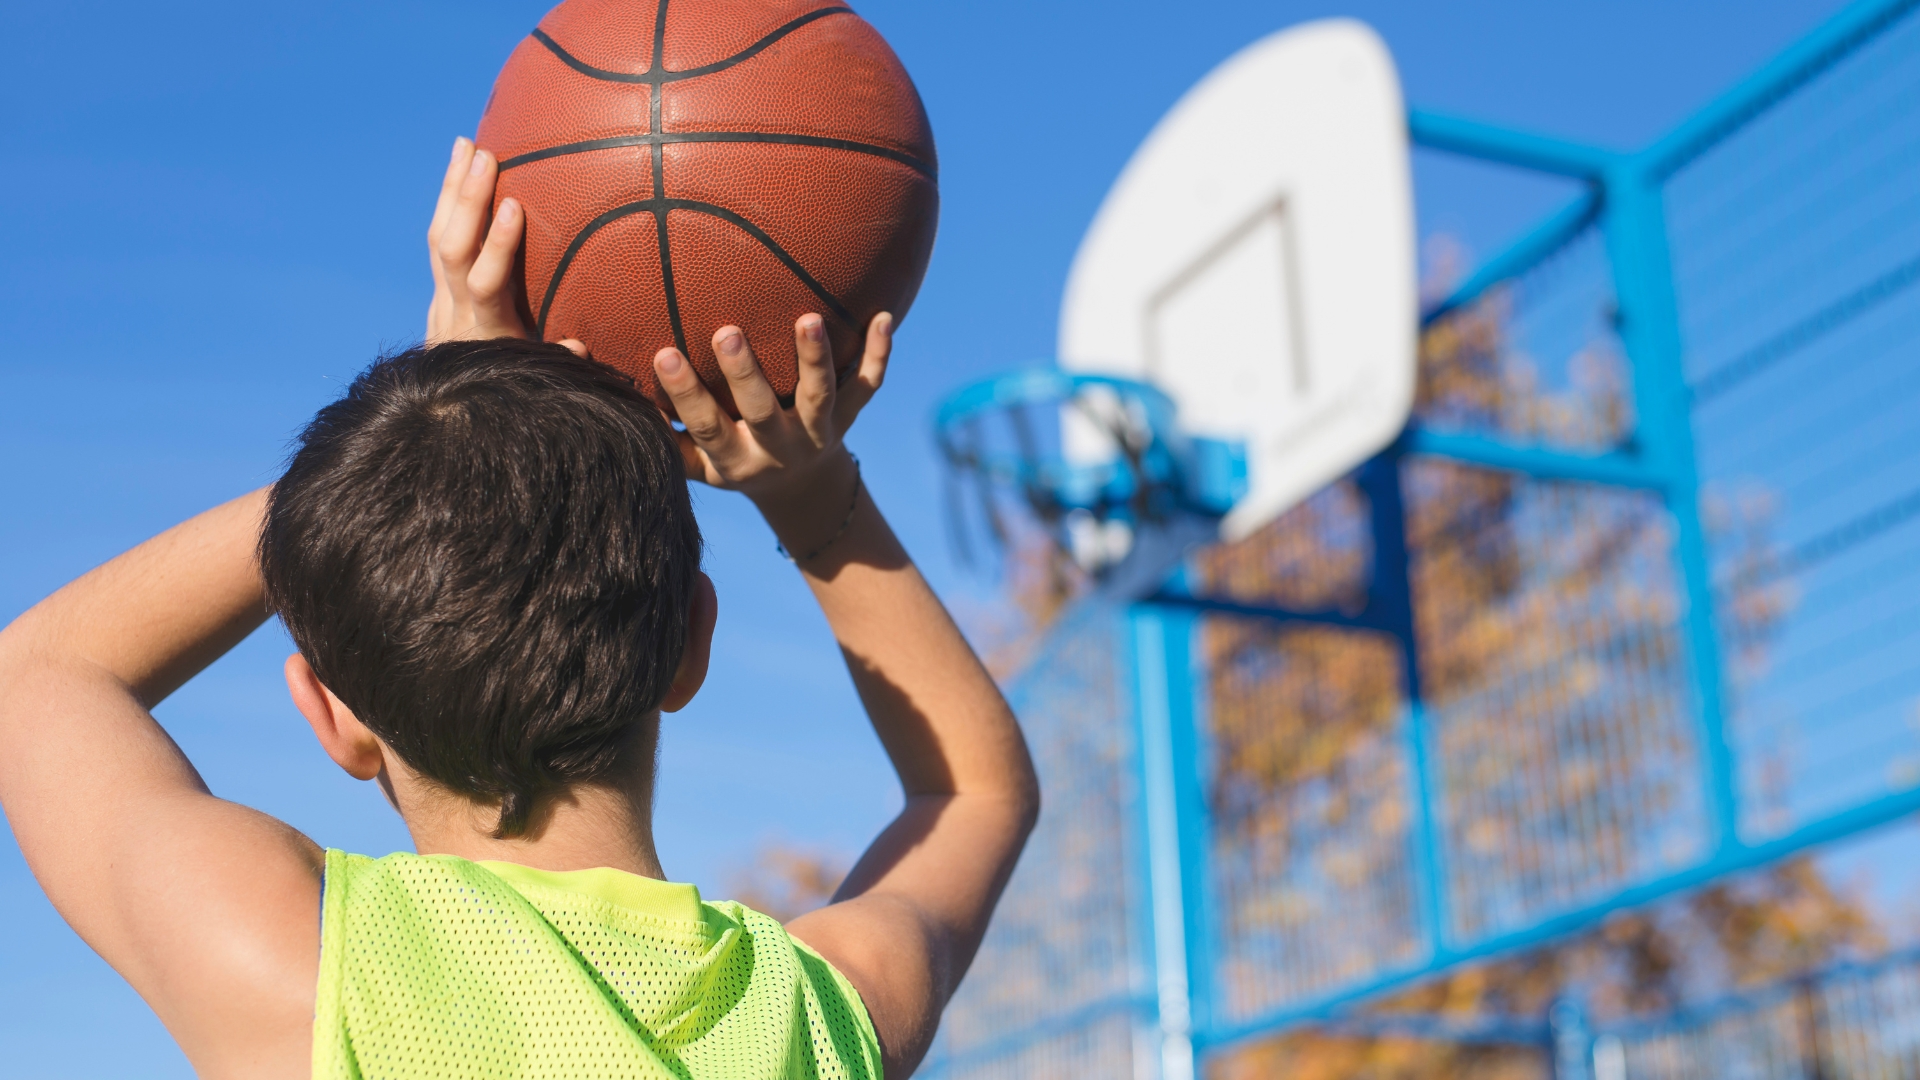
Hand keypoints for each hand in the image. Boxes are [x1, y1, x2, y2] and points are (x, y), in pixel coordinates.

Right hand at [653, 312, 891, 533]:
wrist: (803, 489)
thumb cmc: (731, 457)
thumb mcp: (693, 460)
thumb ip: (653, 425)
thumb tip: (593, 367)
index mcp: (737, 460)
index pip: (707, 428)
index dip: (686, 395)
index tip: (664, 354)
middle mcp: (780, 447)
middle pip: (763, 412)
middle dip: (745, 374)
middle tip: (728, 331)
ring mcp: (819, 430)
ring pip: (820, 396)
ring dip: (815, 358)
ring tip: (808, 318)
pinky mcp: (850, 414)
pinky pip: (868, 384)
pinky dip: (879, 353)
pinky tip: (886, 316)